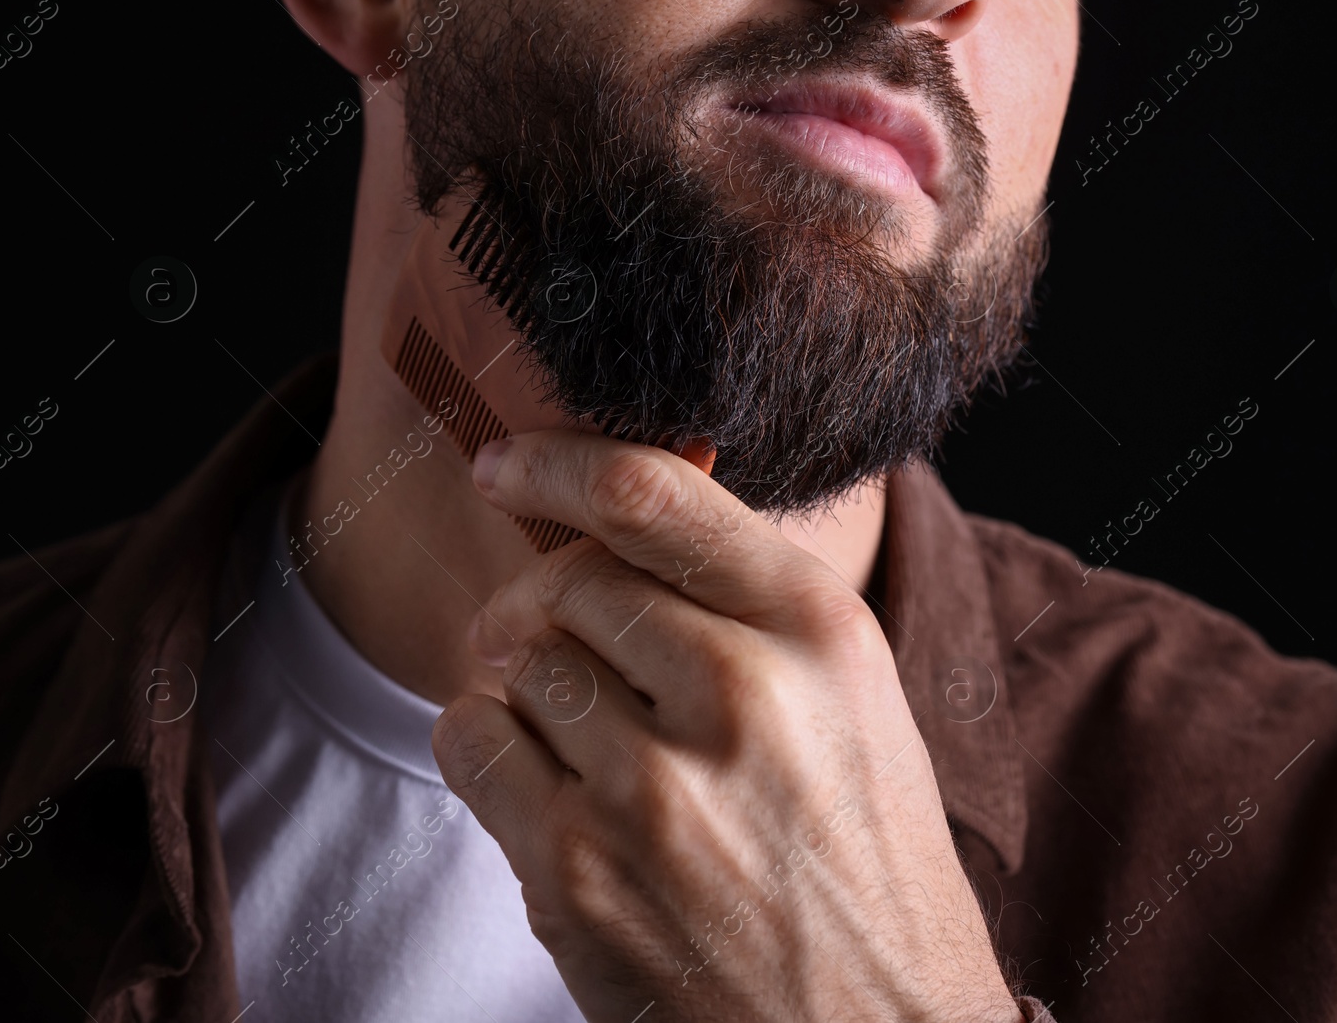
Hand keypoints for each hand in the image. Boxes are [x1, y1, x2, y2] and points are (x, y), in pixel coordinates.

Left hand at [431, 429, 1022, 1022]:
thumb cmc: (865, 862)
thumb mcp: (849, 701)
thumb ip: (743, 600)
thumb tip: (606, 511)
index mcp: (820, 631)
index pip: (651, 495)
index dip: (556, 462)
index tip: (507, 465)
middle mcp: (739, 693)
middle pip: (568, 581)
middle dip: (547, 606)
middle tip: (559, 648)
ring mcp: (652, 789)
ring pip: (514, 662)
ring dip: (527, 690)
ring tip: (588, 746)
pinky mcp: (578, 874)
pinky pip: (470, 741)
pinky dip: (488, 749)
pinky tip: (551, 790)